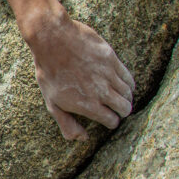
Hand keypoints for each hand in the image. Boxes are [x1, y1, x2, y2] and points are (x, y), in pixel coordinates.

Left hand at [4, 0, 135, 139]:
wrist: (53, 39)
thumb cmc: (49, 72)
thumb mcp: (52, 102)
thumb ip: (67, 123)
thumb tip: (82, 138)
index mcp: (88, 105)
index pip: (112, 121)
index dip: (110, 122)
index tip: (107, 119)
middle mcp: (102, 92)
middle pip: (125, 108)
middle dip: (121, 112)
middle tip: (115, 110)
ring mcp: (108, 75)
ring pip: (129, 93)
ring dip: (126, 98)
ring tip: (119, 98)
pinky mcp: (112, 59)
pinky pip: (129, 77)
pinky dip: (129, 84)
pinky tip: (124, 85)